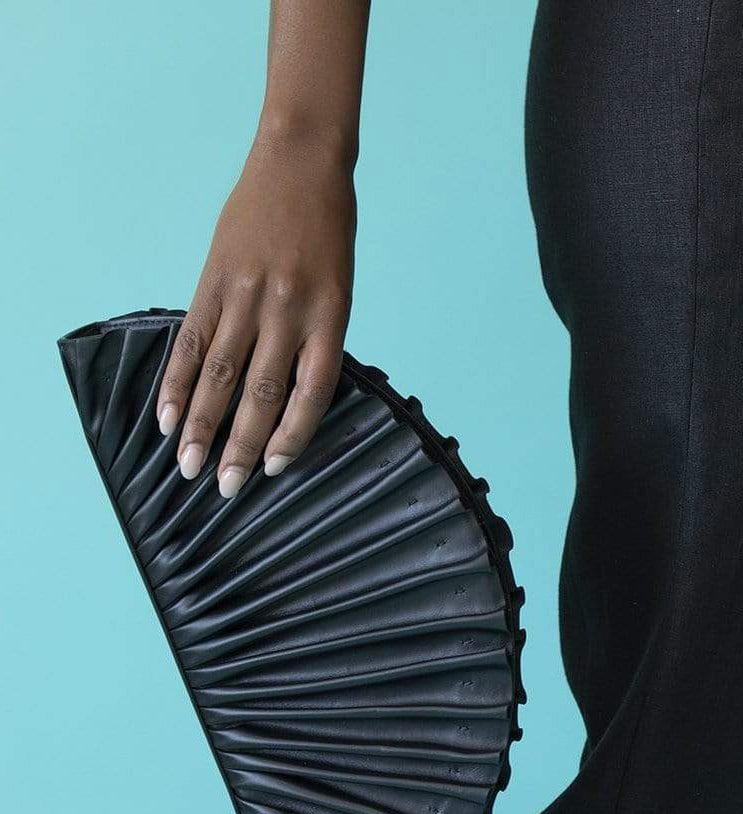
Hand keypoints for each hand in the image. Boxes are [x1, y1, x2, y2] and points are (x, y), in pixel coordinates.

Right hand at [155, 122, 355, 496]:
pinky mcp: (214, 281)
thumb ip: (315, 339)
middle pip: (261, 392)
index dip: (292, 435)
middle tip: (224, 487)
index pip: (311, 392)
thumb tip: (286, 398)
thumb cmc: (327, 232)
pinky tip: (168, 416)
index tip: (272, 468)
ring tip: (188, 465)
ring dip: (201, 424)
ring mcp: (247, 295)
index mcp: (330, 316)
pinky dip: (178, 381)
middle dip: (239, 445)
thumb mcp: (337, 288)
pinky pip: (193, 341)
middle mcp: (289, 311)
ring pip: (220, 374)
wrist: (301, 161)